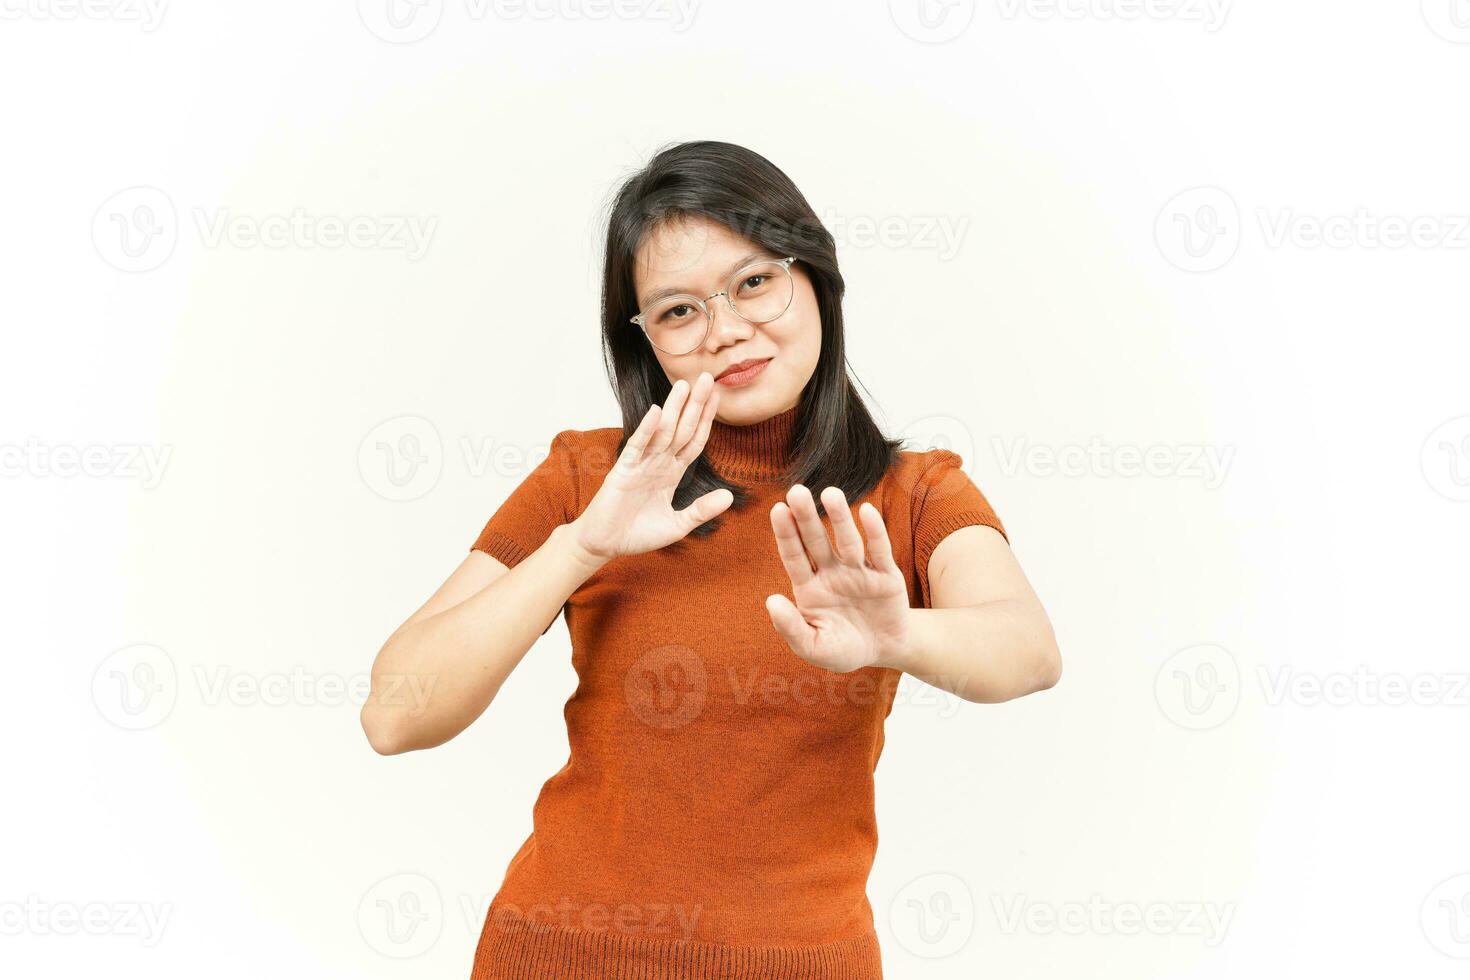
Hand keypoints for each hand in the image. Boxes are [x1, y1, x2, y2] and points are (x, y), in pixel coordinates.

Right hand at [570, 372, 733, 562]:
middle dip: (694, 404)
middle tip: (706, 377)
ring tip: (684, 384)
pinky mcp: (623, 471)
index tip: (718, 397)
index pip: (694, 440)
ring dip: (674, 408)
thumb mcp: (678, 525)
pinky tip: (657, 411)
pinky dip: (648, 429)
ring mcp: (641, 464)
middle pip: (681, 428)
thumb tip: (729, 496)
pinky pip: (638, 446)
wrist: (605, 545)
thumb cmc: (637, 534)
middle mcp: (658, 463)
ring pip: (662, 432)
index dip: (706, 420)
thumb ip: (702, 510)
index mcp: (672, 472)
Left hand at [764, 485, 910, 672]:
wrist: (884, 651)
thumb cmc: (843, 649)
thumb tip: (771, 601)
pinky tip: (866, 511)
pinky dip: (874, 531)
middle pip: (816, 540)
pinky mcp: (886, 575)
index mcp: (809, 588)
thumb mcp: (813, 647)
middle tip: (796, 491)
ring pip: (847, 541)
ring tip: (830, 493)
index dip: (786, 534)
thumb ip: (791, 628)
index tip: (778, 510)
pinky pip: (880, 551)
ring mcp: (859, 571)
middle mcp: (832, 573)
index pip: (794, 556)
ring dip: (839, 517)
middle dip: (807, 517)